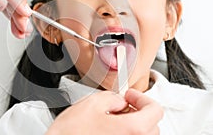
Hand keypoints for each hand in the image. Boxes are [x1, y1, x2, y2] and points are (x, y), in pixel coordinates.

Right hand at [46, 89, 162, 134]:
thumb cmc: (71, 134)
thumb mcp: (92, 103)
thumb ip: (113, 97)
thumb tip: (119, 101)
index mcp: (132, 130)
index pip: (156, 111)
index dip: (143, 98)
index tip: (130, 96)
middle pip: (153, 125)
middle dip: (139, 111)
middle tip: (123, 105)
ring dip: (133, 124)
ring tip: (114, 118)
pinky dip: (125, 133)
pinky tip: (109, 129)